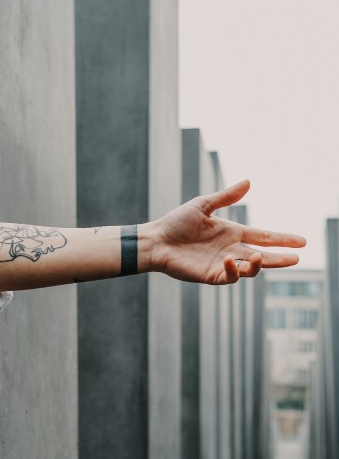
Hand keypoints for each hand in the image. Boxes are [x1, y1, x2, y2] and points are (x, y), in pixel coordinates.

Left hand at [151, 179, 305, 284]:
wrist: (156, 241)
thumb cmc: (176, 222)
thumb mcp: (203, 205)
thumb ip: (226, 197)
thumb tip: (248, 181)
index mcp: (232, 233)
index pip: (263, 236)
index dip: (282, 239)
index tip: (302, 242)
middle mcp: (231, 249)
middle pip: (262, 255)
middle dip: (280, 258)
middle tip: (297, 259)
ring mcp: (222, 264)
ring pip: (249, 269)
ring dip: (258, 265)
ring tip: (260, 257)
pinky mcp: (210, 275)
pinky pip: (229, 276)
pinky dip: (233, 270)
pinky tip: (227, 259)